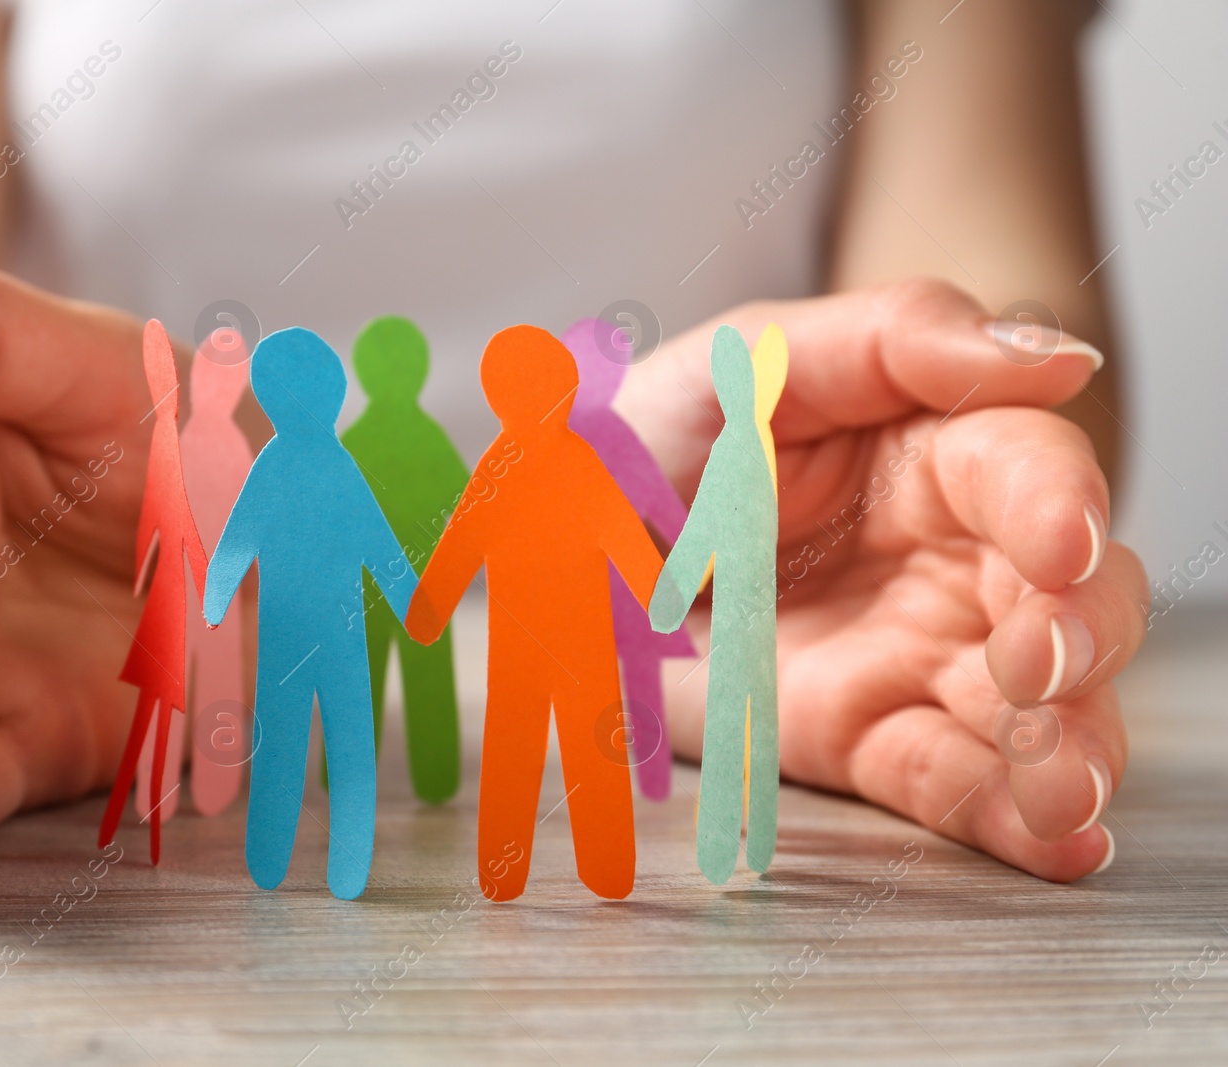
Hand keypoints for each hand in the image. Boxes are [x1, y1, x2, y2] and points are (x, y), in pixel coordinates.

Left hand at [617, 279, 1144, 880]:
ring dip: (1072, 748)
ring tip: (1067, 790)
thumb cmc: (670, 433)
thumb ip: (897, 336)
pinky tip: (1058, 843)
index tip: (1057, 545)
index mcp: (936, 453)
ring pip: (1040, 708)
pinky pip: (955, 782)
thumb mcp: (752, 361)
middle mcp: (956, 559)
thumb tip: (1058, 358)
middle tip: (1042, 664)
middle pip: (1071, 598)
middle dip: (1081, 634)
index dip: (1056, 504)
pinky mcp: (871, 737)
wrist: (572, 546)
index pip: (1028, 472)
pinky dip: (1012, 820)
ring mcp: (920, 655)